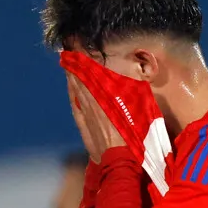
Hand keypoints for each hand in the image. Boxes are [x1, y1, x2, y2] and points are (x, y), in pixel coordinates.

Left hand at [60, 50, 165, 167]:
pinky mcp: (83, 125)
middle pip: (84, 78)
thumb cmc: (134, 138)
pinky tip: (69, 84)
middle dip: (76, 63)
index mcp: (109, 97)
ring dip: (72, 75)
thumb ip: (136, 94)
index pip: (94, 73)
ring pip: (78, 89)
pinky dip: (72, 92)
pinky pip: (75, 104)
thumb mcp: (140, 112)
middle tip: (69, 48)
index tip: (80, 46)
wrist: (120, 161)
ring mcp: (87, 114)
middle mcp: (96, 102)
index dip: (86, 59)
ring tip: (67, 61)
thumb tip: (135, 79)